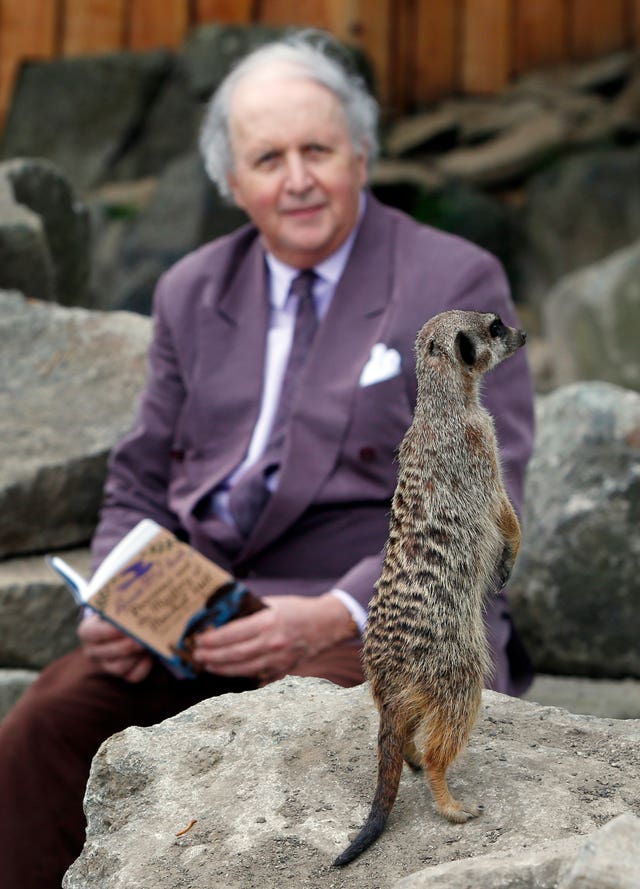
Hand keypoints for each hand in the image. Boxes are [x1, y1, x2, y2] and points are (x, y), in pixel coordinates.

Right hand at [78, 612, 152, 682]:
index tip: (124, 626)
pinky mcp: (122, 674)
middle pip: (110, 652)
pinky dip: (144, 667)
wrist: (124, 626)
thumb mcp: (116, 606)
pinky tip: (151, 656)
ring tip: (149, 644)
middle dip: (128, 645)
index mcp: (87, 631)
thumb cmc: (120, 612)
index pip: (94, 633)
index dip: (110, 631)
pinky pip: (132, 676)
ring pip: (120, 667)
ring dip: (136, 656)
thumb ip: (122, 605)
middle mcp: (93, 651)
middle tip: (143, 637)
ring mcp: (106, 664)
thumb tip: (138, 601)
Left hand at [191, 593, 356, 680]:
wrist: (326, 624)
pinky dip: (241, 678)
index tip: (199, 640)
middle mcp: (272, 643)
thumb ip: (250, 611)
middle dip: (212, 656)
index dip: (213, 639)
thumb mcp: (273, 603)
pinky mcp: (283, 670)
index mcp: (268, 623)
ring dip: (222, 669)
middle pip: (235, 654)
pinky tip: (228, 675)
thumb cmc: (297, 610)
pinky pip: (257, 678)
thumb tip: (224, 615)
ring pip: (243, 670)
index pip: (233, 634)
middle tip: (197, 656)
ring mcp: (278, 660)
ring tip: (208, 666)